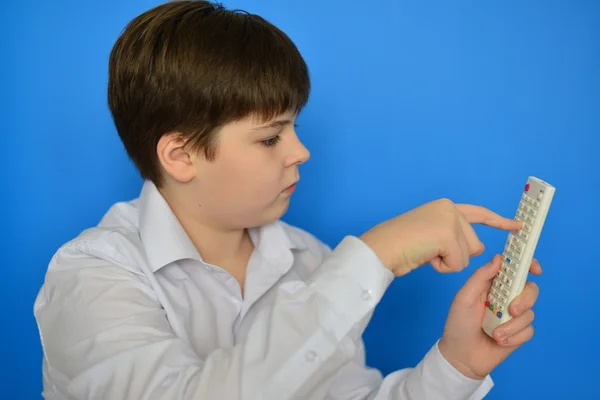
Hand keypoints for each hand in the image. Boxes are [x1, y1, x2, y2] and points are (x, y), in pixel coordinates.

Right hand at [359, 198, 521, 275]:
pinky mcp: (448, 235)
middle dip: (457, 255)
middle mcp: (450, 209)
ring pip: (468, 255)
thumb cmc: (398, 245)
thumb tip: (476, 248)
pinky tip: (425, 256)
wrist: (381, 247)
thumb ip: (451, 234)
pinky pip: (458, 264)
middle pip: (475, 244)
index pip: (479, 214)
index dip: (499, 222)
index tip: (519, 226)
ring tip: (424, 252)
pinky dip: (442, 267)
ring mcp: (450, 220)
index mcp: (445, 206)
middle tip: (431, 251)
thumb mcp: (429, 233)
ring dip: (447, 262)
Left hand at [438, 254, 541, 378]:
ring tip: (495, 334)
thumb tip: (499, 258)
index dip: (528, 264)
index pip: (514, 270)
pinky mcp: (519, 333)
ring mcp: (513, 316)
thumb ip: (481, 276)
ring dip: (512, 325)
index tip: (535, 269)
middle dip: (524, 299)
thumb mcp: (464, 297)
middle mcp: (506, 298)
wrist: (461, 356)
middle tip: (511, 310)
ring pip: (530, 313)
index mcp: (492, 285)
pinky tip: (499, 341)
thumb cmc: (459, 324)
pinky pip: (528, 331)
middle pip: (529, 289)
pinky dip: (514, 337)